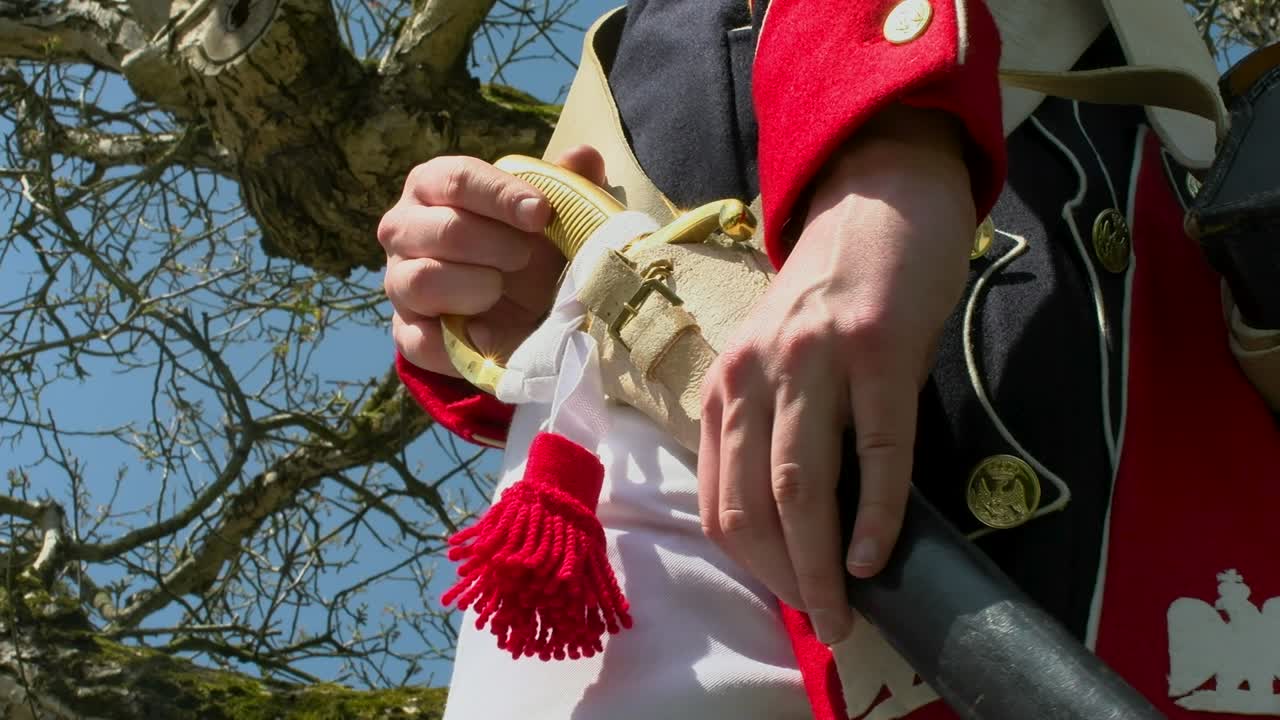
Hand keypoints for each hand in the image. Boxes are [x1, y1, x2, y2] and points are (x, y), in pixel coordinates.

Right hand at [380, 147, 606, 374]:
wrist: (514, 311)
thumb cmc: (526, 245)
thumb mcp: (550, 217)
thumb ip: (568, 185)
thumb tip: (584, 156)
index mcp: (433, 185)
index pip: (457, 179)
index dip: (501, 196)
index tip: (541, 214)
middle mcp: (404, 228)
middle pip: (442, 229)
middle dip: (495, 244)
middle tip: (526, 256)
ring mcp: (400, 282)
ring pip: (423, 280)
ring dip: (475, 287)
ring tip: (501, 289)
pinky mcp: (406, 333)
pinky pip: (420, 340)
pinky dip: (459, 342)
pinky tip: (489, 335)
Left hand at [697, 107, 975, 643]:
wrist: (877, 202)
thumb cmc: (830, 294)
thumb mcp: (779, 361)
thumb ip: (776, 427)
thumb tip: (805, 525)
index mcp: (725, 385)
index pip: (717, 498)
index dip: (751, 562)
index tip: (790, 597)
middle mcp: (753, 374)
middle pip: (750, 503)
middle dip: (784, 578)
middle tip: (825, 623)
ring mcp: (813, 360)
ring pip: (800, 486)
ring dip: (820, 564)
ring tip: (846, 612)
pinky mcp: (876, 348)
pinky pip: (877, 449)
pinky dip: (875, 513)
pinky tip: (877, 555)